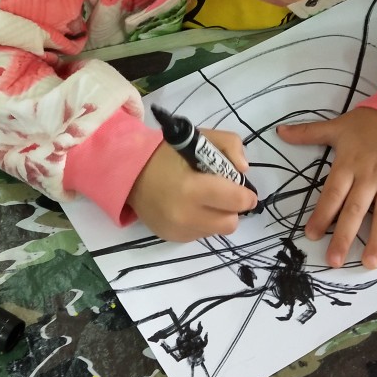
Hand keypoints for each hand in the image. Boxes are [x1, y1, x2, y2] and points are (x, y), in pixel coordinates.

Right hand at [127, 129, 258, 241]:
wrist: (129, 173)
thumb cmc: (166, 154)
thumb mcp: (200, 138)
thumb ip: (230, 145)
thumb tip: (243, 169)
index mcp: (192, 188)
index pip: (236, 201)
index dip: (246, 195)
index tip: (244, 189)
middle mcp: (185, 215)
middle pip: (230, 223)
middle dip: (232, 208)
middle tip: (224, 194)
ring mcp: (177, 230)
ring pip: (216, 231)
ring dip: (217, 216)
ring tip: (204, 199)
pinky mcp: (171, 238)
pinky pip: (200, 235)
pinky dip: (202, 222)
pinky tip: (190, 207)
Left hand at [277, 108, 376, 268]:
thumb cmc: (370, 124)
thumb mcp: (338, 126)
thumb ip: (308, 132)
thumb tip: (279, 131)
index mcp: (349, 164)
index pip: (332, 194)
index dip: (322, 215)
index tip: (311, 234)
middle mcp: (370, 176)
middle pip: (355, 210)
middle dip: (344, 237)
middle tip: (333, 260)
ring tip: (368, 263)